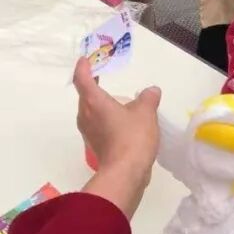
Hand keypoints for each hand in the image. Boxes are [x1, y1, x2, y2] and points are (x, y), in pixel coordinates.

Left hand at [73, 58, 161, 216]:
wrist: (125, 173)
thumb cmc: (132, 137)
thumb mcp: (145, 113)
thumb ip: (148, 98)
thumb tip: (151, 90)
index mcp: (93, 101)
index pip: (82, 79)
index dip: (83, 68)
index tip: (85, 60)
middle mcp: (86, 114)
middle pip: (84, 95)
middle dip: (91, 85)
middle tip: (102, 75)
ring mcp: (88, 131)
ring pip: (89, 111)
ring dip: (98, 103)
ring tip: (113, 98)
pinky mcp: (95, 144)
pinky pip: (96, 124)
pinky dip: (104, 117)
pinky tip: (119, 120)